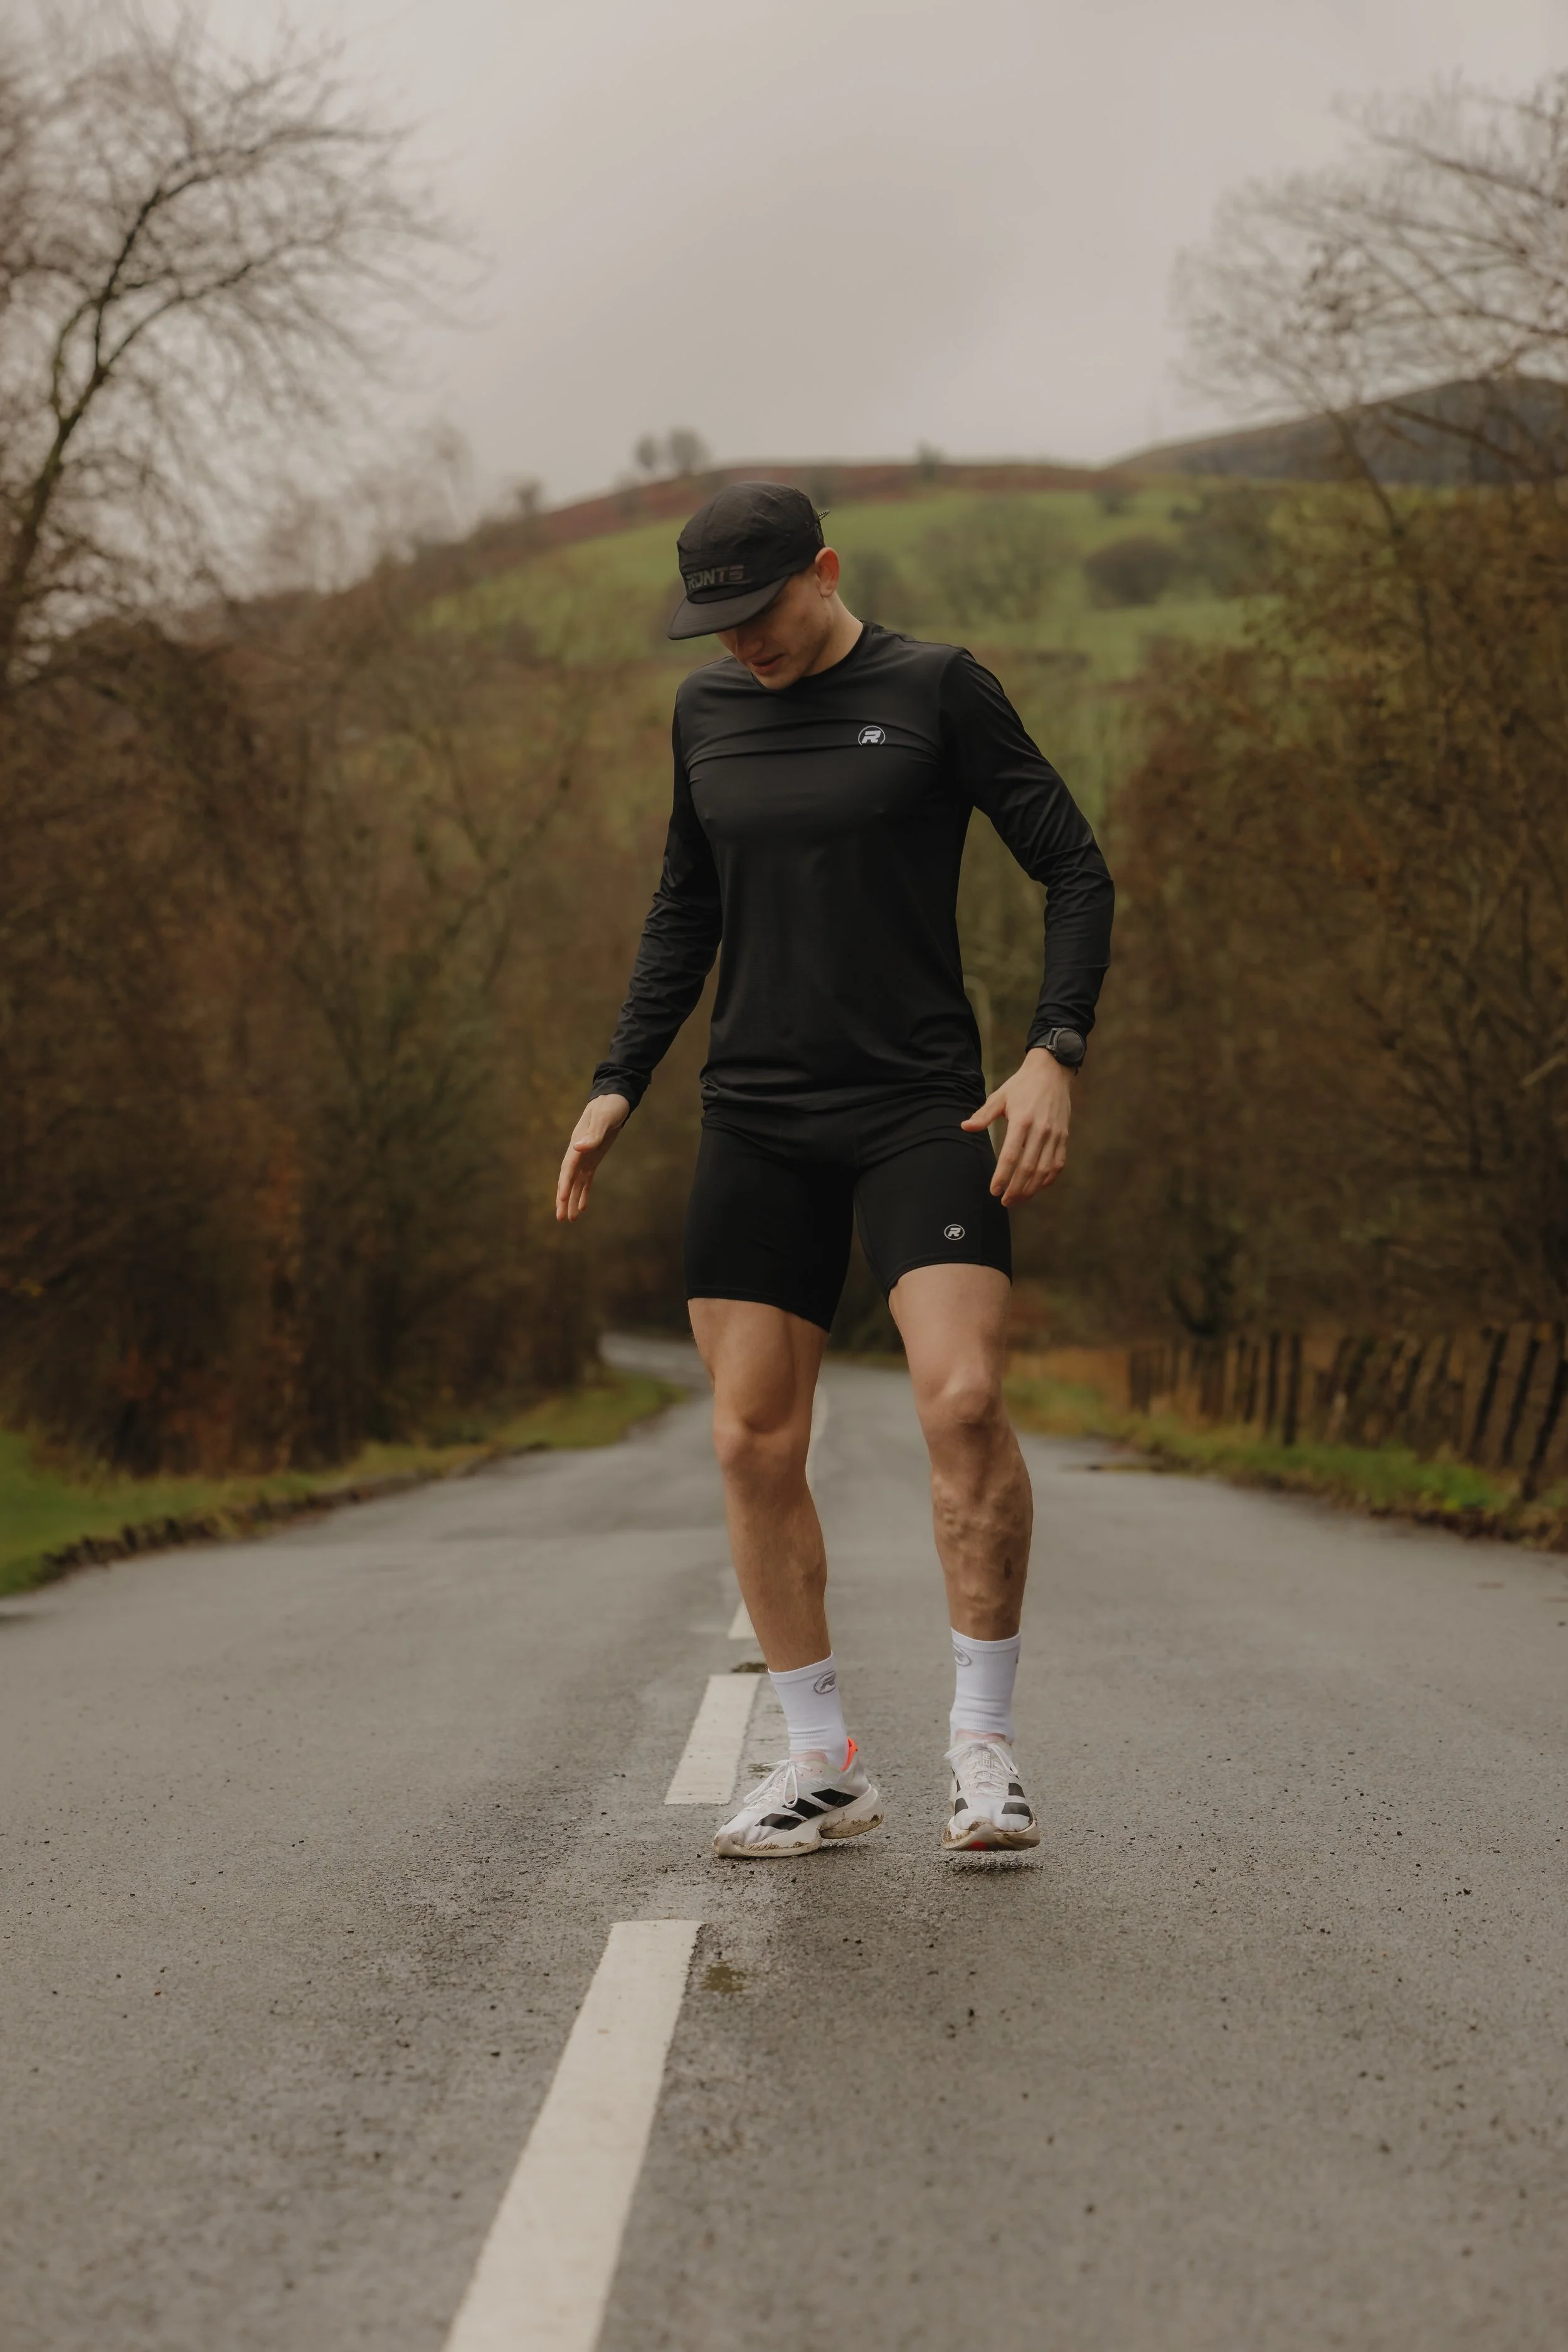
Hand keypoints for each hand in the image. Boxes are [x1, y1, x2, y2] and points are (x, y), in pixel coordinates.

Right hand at [555, 1093, 630, 1221]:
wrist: (615, 1098)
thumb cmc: (609, 1106)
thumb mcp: (604, 1118)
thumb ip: (592, 1134)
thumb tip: (577, 1147)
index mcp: (577, 1143)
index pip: (568, 1167)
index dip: (565, 1184)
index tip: (562, 1199)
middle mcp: (578, 1152)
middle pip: (567, 1179)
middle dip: (563, 1199)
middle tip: (560, 1219)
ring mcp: (585, 1156)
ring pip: (575, 1183)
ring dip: (572, 1201)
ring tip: (569, 1220)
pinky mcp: (593, 1159)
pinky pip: (586, 1179)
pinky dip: (584, 1193)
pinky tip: (582, 1208)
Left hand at [961, 1047, 1072, 1205]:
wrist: (1052, 1072)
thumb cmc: (1022, 1085)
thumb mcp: (1000, 1096)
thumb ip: (983, 1115)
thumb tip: (964, 1127)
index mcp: (1022, 1121)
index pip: (1011, 1156)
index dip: (1002, 1177)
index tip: (993, 1191)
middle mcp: (1041, 1130)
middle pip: (1028, 1168)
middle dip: (1015, 1189)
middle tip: (1004, 1202)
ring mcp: (1055, 1135)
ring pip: (1044, 1170)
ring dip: (1031, 1189)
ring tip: (1018, 1199)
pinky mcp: (1064, 1137)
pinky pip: (1058, 1164)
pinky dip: (1048, 1179)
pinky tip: (1037, 1188)